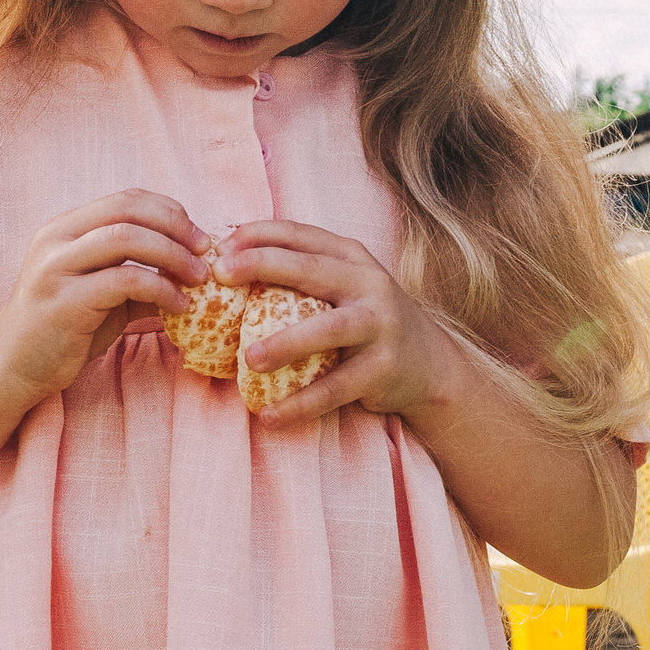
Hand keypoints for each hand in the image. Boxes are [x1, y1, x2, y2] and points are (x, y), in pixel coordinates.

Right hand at [0, 190, 206, 407]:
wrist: (14, 367)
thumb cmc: (65, 329)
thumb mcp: (103, 293)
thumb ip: (138, 275)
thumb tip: (195, 268)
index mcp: (65, 227)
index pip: (126, 199)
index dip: (168, 211)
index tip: (197, 236)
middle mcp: (56, 239)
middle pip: (128, 210)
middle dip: (176, 227)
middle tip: (205, 252)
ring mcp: (56, 267)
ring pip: (127, 238)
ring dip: (172, 255)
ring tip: (198, 279)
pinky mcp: (64, 301)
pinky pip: (124, 281)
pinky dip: (160, 289)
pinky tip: (178, 306)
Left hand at [211, 221, 462, 424]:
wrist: (430, 365)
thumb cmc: (366, 321)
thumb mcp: (344, 287)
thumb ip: (302, 275)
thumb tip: (228, 267)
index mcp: (352, 257)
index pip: (301, 234)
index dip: (259, 234)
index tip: (218, 245)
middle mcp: (369, 283)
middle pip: (311, 268)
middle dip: (262, 264)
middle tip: (219, 273)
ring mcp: (379, 325)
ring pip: (328, 330)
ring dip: (285, 343)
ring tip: (248, 360)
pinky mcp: (383, 369)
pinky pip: (336, 388)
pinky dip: (301, 403)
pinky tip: (269, 414)